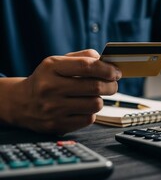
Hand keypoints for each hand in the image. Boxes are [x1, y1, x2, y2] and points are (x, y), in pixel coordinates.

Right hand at [0, 49, 121, 134]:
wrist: (21, 103)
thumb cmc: (47, 79)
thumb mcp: (58, 62)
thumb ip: (82, 57)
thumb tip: (104, 60)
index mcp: (52, 67)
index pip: (87, 66)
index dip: (107, 69)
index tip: (116, 72)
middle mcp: (51, 87)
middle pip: (95, 87)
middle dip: (111, 85)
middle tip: (113, 84)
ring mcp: (53, 108)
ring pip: (95, 104)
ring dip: (101, 99)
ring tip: (96, 96)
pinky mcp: (57, 125)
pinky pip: (88, 119)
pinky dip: (91, 112)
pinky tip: (84, 107)